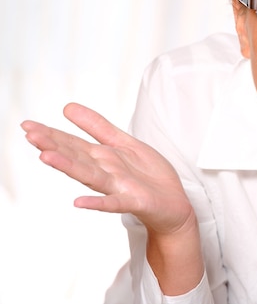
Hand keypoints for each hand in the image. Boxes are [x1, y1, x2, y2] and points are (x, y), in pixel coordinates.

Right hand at [21, 102, 194, 235]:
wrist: (174, 204)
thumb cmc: (148, 176)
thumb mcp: (125, 143)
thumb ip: (98, 127)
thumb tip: (67, 107)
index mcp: (103, 157)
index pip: (73, 143)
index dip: (52, 134)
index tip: (28, 125)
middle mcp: (105, 172)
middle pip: (77, 156)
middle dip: (54, 145)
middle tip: (30, 134)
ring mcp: (118, 188)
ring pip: (90, 176)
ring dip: (69, 167)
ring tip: (46, 156)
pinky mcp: (134, 202)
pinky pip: (114, 203)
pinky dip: (98, 203)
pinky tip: (79, 203)